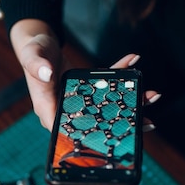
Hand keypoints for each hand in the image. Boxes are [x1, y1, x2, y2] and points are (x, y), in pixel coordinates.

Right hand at [9, 20, 159, 129]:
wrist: (38, 43)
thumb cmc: (33, 52)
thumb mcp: (32, 55)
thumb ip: (37, 65)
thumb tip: (46, 73)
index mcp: (50, 109)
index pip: (71, 132)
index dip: (94, 139)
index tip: (116, 141)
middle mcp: (66, 110)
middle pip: (97, 123)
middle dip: (123, 123)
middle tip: (148, 122)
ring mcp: (79, 102)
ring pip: (107, 108)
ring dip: (131, 102)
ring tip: (151, 95)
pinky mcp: (87, 91)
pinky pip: (107, 88)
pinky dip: (121, 76)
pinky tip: (133, 62)